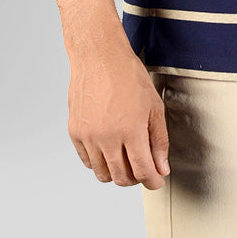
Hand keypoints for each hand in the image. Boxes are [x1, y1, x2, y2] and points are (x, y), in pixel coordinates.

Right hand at [67, 45, 169, 188]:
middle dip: (136, 179)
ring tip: (126, 158)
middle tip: (143, 169)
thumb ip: (159, 140)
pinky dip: (99, 162)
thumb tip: (161, 167)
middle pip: (121, 178)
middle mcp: (107, 137)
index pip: (142, 171)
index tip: (156, 181)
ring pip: (102, 174)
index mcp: (131, 130)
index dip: (152, 181)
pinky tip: (109, 149)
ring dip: (117, 172)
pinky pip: (87, 161)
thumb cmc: (128, 75)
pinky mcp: (75, 132)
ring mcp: (89, 136)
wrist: (99, 57)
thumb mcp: (154, 106)